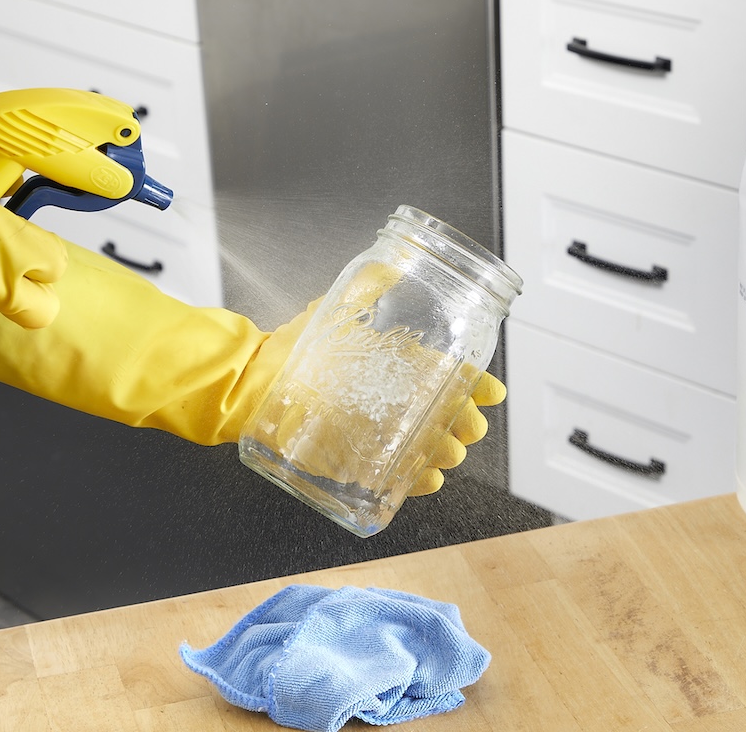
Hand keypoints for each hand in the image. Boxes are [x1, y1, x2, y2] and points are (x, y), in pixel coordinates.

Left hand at [243, 287, 506, 497]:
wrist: (253, 382)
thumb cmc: (294, 348)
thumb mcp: (337, 310)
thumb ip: (370, 286)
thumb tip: (393, 264)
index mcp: (400, 366)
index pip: (452, 377)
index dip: (477, 385)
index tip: (491, 392)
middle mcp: (394, 401)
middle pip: (445, 416)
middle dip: (464, 421)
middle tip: (468, 426)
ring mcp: (378, 433)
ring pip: (426, 448)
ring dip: (443, 452)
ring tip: (446, 453)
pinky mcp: (356, 460)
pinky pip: (394, 477)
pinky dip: (414, 481)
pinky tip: (424, 479)